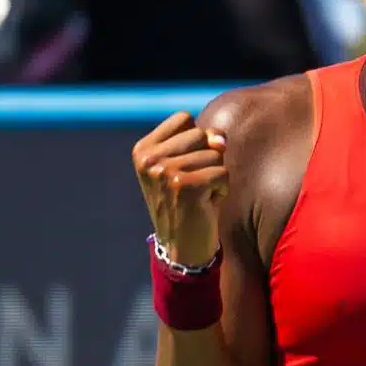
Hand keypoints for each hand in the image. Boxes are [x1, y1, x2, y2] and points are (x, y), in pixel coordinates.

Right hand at [132, 111, 229, 266]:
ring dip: (215, 176)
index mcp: (142, 149)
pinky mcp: (184, 186)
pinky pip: (222, 172)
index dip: (196, 141)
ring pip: (215, 154)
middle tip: (192, 184)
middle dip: (207, 159)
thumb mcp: (187, 163)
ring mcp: (164, 172)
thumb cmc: (188, 200)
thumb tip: (220, 140)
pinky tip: (205, 203)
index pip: (185, 119)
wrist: (182, 246)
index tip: (185, 167)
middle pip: (201, 134)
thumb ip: (203, 140)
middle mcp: (148, 159)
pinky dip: (221, 189)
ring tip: (198, 195)